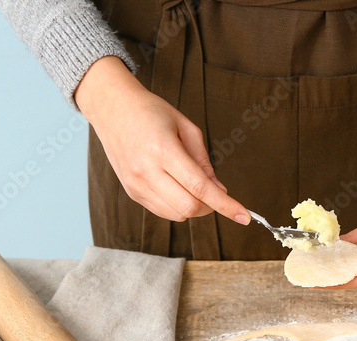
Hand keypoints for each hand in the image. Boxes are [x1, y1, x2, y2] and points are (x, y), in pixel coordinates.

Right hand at [75, 56, 249, 224]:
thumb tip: (219, 190)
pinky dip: (178, 207)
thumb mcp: (185, 127)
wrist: (112, 108)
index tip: (244, 217)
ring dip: (195, 208)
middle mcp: (146, 170)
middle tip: (216, 193)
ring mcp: (136, 184)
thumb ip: (204, 161)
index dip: (225, 205)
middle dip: (211, 207)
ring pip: (177, 214)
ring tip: (194, 187)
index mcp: (163, 149)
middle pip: (189, 207)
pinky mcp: (132, 192)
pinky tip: (178, 189)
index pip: (199, 187)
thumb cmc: (151, 112)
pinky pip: (163, 211)